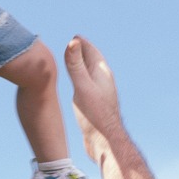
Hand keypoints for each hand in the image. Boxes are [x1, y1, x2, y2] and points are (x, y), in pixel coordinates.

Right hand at [64, 35, 123, 162]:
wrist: (106, 142)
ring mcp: (102, 94)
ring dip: (83, 67)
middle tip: (73, 45)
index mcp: (102, 75)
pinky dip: (82, 80)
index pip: (92, 53)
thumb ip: (76, 65)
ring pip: (91, 75)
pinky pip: (89, 86)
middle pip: (93, 62)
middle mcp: (104, 82)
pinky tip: (79, 87)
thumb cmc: (95, 116)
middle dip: (83, 52)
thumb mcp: (82, 87)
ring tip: (74, 63)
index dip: (83, 44)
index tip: (75, 37)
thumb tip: (73, 41)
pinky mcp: (98, 105)